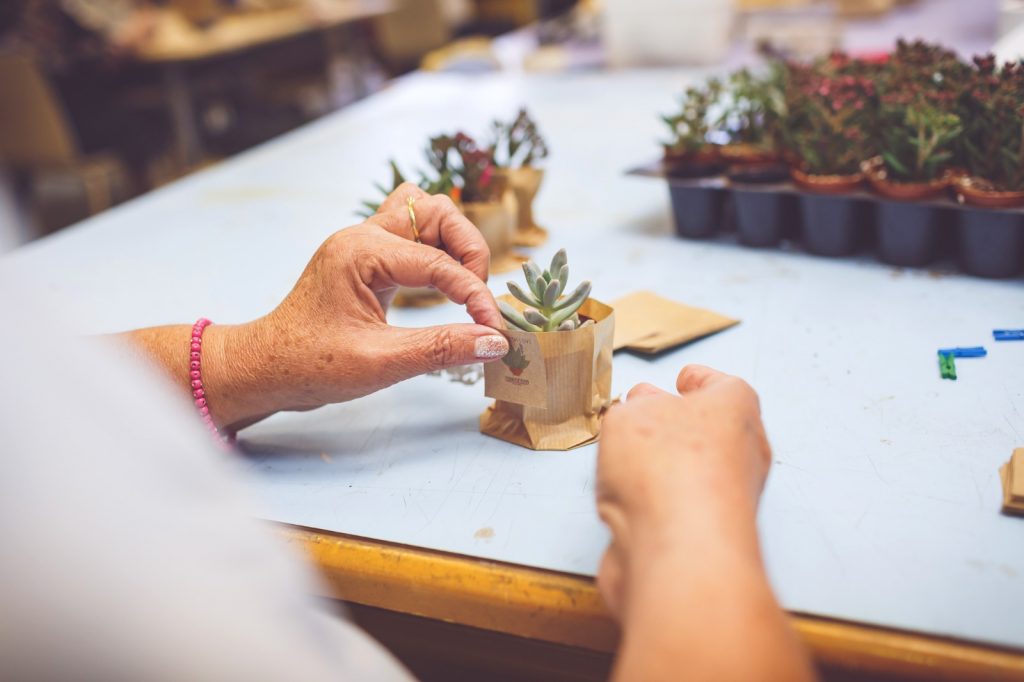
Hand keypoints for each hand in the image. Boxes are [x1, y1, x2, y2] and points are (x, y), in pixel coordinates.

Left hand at [200, 184, 507, 429]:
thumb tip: (495, 342)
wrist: (265, 368)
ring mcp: (363, 242)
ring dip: (453, 241)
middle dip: (468, 249)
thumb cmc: (309, 365)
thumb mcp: (380, 363)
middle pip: (436, 211)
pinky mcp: (366, 258)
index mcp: (360, 252)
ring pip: (424, 213)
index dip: (475, 295)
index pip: (438, 262)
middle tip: (477, 298)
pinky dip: (437, 250)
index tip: (496, 329)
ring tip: (464, 286)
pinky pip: (412, 234)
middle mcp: (362, 236)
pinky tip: (443, 285)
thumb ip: (441, 349)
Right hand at [595, 365, 770, 619]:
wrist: (680, 552)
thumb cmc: (670, 472)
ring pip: (691, 473)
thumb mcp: (631, 416)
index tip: (686, 377)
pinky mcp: (703, 540)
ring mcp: (726, 502)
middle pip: (707, 430)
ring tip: (623, 460)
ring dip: (659, 467)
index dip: (700, 379)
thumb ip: (630, 412)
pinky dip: (652, 504)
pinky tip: (625, 503)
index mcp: (736, 411)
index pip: (723, 386)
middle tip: (644, 413)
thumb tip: (634, 417)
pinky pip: (675, 511)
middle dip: (672, 422)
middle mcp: (741, 456)